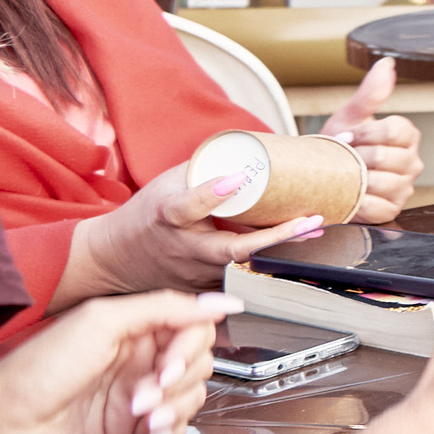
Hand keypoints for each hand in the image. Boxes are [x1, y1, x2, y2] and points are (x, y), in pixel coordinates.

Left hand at [0, 290, 239, 433]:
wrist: (6, 424)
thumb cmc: (40, 369)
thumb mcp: (102, 322)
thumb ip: (165, 308)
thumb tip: (219, 302)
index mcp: (137, 327)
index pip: (194, 329)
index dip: (190, 348)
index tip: (170, 365)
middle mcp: (141, 358)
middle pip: (200, 364)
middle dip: (179, 381)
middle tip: (146, 391)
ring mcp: (140, 392)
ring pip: (193, 396)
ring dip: (175, 407)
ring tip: (142, 414)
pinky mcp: (134, 427)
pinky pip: (178, 427)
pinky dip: (171, 429)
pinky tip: (148, 430)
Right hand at [71, 167, 329, 300]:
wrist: (117, 257)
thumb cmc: (149, 214)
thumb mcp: (167, 184)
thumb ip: (205, 167)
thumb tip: (252, 145)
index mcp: (168, 218)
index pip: (188, 206)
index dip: (211, 193)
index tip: (238, 178)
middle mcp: (185, 249)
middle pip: (232, 249)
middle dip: (275, 237)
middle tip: (310, 220)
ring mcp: (197, 273)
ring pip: (244, 268)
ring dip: (282, 251)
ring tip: (316, 231)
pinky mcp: (207, 288)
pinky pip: (242, 278)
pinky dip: (270, 264)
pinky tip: (299, 250)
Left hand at [322, 57, 423, 220]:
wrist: (319, 172)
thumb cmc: (338, 143)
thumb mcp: (351, 115)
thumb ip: (371, 93)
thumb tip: (387, 63)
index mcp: (407, 136)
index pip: (397, 130)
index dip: (367, 132)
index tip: (348, 135)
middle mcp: (412, 162)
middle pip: (390, 157)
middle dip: (358, 156)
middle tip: (343, 156)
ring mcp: (404, 188)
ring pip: (385, 182)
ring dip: (357, 178)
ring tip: (344, 174)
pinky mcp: (391, 210)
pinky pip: (378, 206)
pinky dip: (360, 201)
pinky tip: (348, 193)